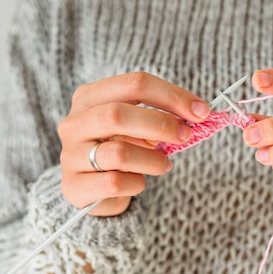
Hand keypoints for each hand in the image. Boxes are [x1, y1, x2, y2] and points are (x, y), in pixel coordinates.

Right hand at [58, 72, 209, 215]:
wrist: (92, 189)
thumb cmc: (120, 149)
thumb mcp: (138, 127)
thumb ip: (161, 117)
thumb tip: (197, 114)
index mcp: (90, 97)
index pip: (134, 84)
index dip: (172, 96)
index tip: (201, 112)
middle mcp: (74, 122)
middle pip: (118, 114)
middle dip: (161, 124)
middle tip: (185, 136)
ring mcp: (70, 154)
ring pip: (118, 153)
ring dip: (152, 160)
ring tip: (163, 165)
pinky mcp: (74, 186)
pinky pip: (115, 183)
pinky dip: (136, 183)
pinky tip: (138, 182)